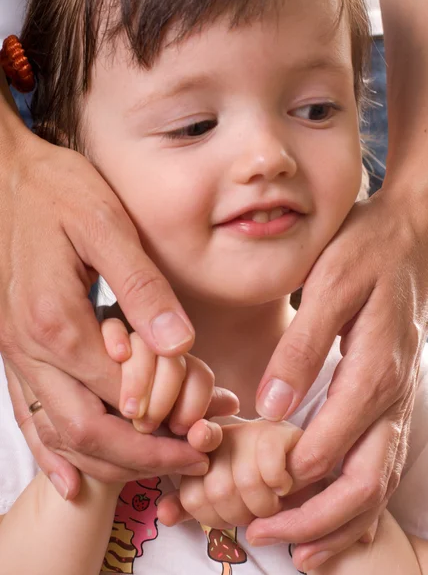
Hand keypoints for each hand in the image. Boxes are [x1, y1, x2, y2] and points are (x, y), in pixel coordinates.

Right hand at [0, 111, 236, 497]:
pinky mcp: (14, 348)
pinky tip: (71, 480)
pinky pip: (29, 415)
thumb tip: (179, 344)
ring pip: (60, 433)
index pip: (121, 395)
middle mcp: (30, 348)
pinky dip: (53, 454)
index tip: (206, 429)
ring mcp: (16, 353)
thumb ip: (142, 288)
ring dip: (110, 460)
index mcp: (58, 321)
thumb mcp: (107, 226)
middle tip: (194, 459)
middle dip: (146, 455)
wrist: (7, 177)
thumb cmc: (58, 193)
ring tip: (157, 466)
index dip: (167, 421)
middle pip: (88, 430)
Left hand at [172, 420, 301, 528]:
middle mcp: (225, 434)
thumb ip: (195, 503)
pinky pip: (270, 472)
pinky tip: (283, 486)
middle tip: (251, 510)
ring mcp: (252, 431)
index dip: (198, 477)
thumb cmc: (258, 483)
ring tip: (269, 501)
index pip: (191, 473)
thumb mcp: (221, 495)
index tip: (204, 467)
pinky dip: (278, 488)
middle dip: (237, 515)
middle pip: (217, 492)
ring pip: (246, 483)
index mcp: (204, 449)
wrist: (301, 466)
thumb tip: (164, 514)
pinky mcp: (280, 433)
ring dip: (262, 507)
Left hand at [249, 190, 427, 569]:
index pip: (330, 446)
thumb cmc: (365, 254)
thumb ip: (302, 346)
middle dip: (314, 521)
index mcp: (373, 371)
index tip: (247, 496)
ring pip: (378, 483)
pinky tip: (336, 517)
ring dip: (339, 523)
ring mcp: (400, 400)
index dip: (288, 480)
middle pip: (363, 483)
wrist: (409, 239)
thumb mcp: (330, 285)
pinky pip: (384, 462)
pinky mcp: (395, 397)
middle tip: (264, 538)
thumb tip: (273, 404)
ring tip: (300, 553)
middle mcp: (393, 396)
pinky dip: (361, 500)